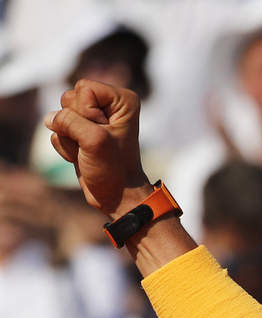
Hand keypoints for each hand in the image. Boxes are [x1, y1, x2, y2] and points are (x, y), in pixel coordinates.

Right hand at [44, 79, 149, 218]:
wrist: (115, 195)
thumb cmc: (113, 168)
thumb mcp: (94, 140)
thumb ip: (69, 121)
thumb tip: (50, 118)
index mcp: (122, 100)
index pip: (84, 88)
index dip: (87, 112)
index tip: (104, 132)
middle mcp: (108, 105)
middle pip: (69, 98)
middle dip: (76, 124)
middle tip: (95, 143)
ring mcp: (92, 119)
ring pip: (60, 114)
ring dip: (69, 137)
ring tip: (88, 151)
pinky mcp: (79, 132)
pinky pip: (57, 130)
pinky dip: (66, 147)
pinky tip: (81, 156)